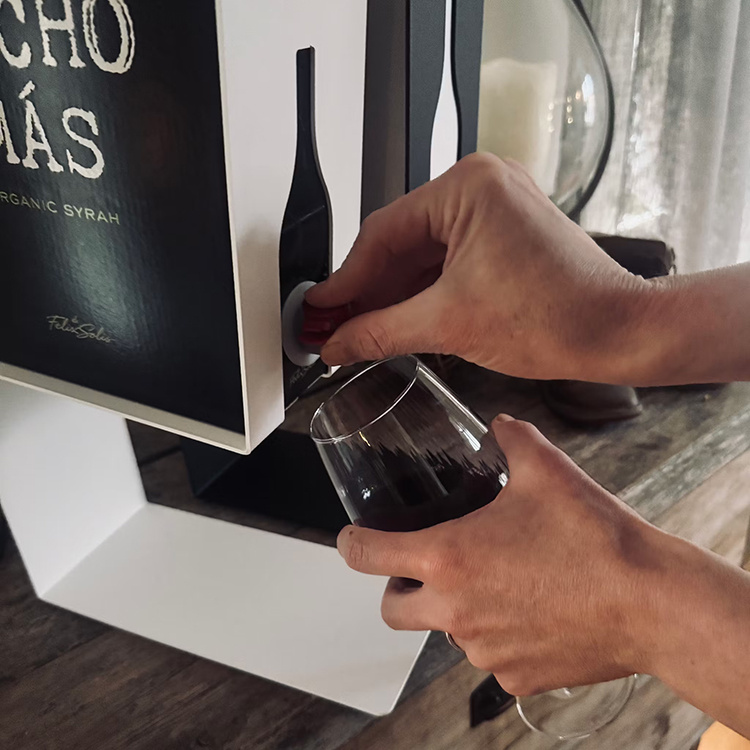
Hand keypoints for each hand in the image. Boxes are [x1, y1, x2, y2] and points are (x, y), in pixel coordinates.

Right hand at [307, 153, 651, 383]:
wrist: (617, 333)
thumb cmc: (562, 316)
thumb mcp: (450, 324)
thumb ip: (381, 332)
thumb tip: (338, 343)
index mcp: (469, 186)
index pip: (383, 233)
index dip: (345, 279)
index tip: (318, 309)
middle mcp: (481, 187)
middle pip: (399, 243)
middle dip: (365, 290)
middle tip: (331, 326)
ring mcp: (492, 210)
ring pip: (420, 256)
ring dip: (389, 294)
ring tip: (355, 329)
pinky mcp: (500, 236)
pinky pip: (443, 262)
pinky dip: (417, 293)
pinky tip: (392, 319)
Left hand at [336, 414, 663, 694]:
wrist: (651, 601)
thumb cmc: (595, 538)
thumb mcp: (547, 470)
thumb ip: (512, 439)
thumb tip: (500, 425)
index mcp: (449, 557)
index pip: (368, 555)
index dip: (350, 544)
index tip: (351, 540)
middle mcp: (456, 610)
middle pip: (392, 610)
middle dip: (397, 588)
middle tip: (422, 567)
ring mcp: (483, 649)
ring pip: (445, 632)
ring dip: (455, 609)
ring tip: (495, 581)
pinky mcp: (516, 676)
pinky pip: (489, 657)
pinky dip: (496, 635)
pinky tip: (528, 610)